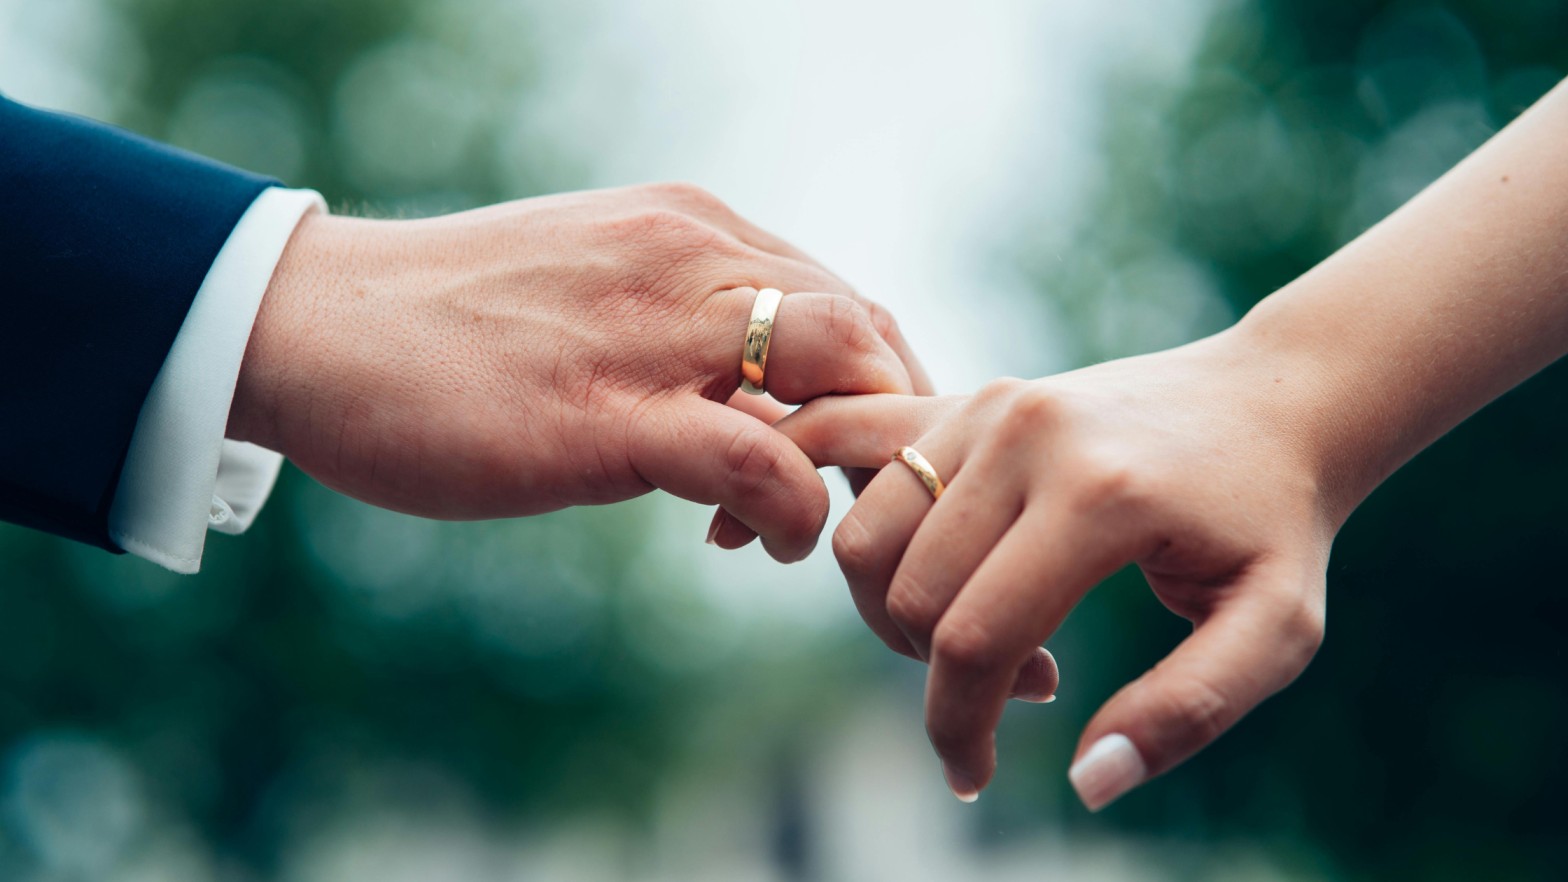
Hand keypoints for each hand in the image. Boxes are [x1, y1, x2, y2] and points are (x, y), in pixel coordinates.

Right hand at [227, 182, 927, 561]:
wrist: (316, 325)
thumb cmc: (451, 326)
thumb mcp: (596, 304)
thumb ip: (681, 339)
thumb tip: (754, 417)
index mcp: (690, 230)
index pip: (841, 294)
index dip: (873, 385)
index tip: (848, 457)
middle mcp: (690, 257)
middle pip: (864, 327)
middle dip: (891, 423)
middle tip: (862, 502)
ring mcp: (652, 330)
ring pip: (835, 367)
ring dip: (858, 458)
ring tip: (824, 525)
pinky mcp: (606, 414)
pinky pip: (755, 458)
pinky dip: (792, 507)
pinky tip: (764, 543)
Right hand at [777, 332, 1330, 806]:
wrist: (1269, 403)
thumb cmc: (1273, 526)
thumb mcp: (1276, 631)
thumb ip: (1187, 711)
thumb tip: (1086, 782)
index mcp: (1099, 493)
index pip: (976, 636)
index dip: (957, 728)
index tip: (972, 778)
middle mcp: (1024, 435)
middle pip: (906, 593)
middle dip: (934, 677)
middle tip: (1013, 692)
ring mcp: (984, 404)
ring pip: (863, 538)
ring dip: (891, 613)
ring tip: (979, 630)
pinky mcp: (962, 396)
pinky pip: (845, 454)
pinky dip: (812, 506)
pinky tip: (767, 537)